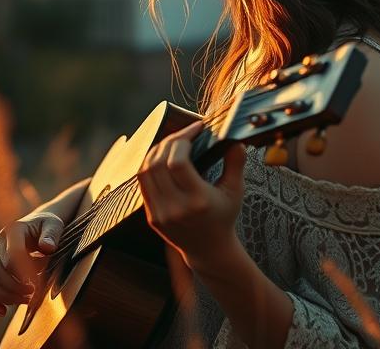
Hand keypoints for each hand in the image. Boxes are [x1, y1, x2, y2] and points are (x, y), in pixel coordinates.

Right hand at [0, 211, 64, 317]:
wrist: (37, 226)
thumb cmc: (47, 226)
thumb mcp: (54, 225)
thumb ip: (52, 235)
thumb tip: (48, 248)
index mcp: (14, 230)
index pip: (12, 254)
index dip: (22, 272)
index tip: (36, 284)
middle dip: (14, 287)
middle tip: (33, 293)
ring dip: (4, 295)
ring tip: (26, 300)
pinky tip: (2, 311)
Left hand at [137, 120, 247, 271]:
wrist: (209, 250)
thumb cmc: (224, 218)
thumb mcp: (235, 191)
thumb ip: (236, 163)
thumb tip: (234, 140)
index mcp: (198, 201)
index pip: (178, 162)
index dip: (183, 139)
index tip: (196, 129)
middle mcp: (176, 208)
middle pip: (159, 163)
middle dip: (170, 141)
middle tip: (184, 133)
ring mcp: (160, 214)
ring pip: (146, 171)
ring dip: (157, 150)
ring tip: (172, 142)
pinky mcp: (152, 217)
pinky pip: (143, 183)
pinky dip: (150, 165)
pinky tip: (162, 157)